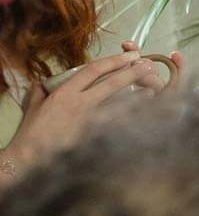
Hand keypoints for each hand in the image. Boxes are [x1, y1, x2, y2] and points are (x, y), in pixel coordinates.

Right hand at [2, 45, 180, 174]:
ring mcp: (88, 123)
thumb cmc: (30, 134)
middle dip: (130, 73)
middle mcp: (78, 104)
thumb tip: (41, 83)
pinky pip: (118, 128)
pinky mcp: (94, 139)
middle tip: (145, 64)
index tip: (127, 57)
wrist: (29, 159)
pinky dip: (132, 121)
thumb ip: (39, 92)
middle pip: (110, 83)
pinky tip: (144, 118)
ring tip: (153, 88)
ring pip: (119, 105)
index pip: (92, 71)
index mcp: (64, 93)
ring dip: (138, 96)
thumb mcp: (32, 107)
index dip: (112, 61)